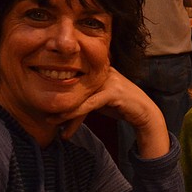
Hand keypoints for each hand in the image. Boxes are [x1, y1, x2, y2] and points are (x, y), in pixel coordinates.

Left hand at [50, 66, 169, 158]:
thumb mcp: (99, 99)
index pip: (74, 81)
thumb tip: (62, 103)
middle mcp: (102, 71)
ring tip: (52, 122)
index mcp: (97, 69)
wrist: (145, 113)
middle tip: (47, 117)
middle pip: (75, 89)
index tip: (48, 110)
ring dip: (65, 111)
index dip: (61, 96)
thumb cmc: (121, 106)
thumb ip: (84, 96)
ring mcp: (108, 80)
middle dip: (60, 104)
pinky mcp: (113, 92)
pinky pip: (90, 103)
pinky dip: (76, 112)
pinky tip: (65, 120)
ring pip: (80, 96)